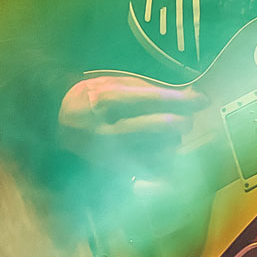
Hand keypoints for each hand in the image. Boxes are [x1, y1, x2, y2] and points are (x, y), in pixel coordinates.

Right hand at [58, 74, 210, 165]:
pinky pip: (146, 171)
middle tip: (188, 119)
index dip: (181, 100)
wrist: (54, 124)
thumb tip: (188, 95)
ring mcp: (106, 154)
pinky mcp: (109, 173)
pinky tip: (165, 152)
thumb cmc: (90, 98)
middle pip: (157, 127)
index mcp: (105, 99)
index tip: (202, 100)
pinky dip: (162, 161)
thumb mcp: (113, 83)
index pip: (151, 99)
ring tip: (174, 133)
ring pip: (156, 151)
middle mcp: (105, 128)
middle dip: (181, 122)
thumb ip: (149, 89)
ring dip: (173, 142)